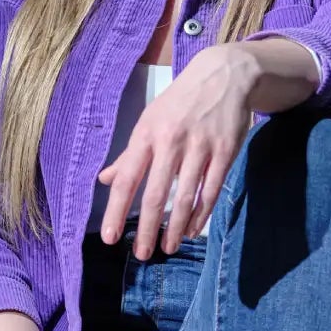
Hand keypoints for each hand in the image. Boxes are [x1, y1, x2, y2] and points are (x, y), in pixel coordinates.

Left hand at [96, 41, 259, 258]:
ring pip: (186, 196)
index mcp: (146, 134)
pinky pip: (211, 189)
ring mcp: (200, 146)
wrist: (224, 75)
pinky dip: (201, 213)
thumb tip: (105, 179)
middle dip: (147, 228)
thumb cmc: (179, 102)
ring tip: (167, 248)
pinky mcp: (226, 151)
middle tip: (141, 254)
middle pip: (156, 193)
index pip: (127, 179)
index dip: (117, 210)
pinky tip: (191, 230)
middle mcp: (171, 141)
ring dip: (175, 227)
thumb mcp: (148, 120)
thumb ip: (128, 154)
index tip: (111, 237)